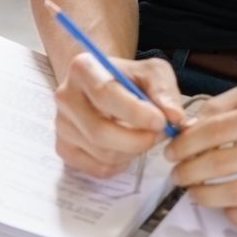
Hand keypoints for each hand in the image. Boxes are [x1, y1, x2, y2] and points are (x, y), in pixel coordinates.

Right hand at [52, 53, 185, 176]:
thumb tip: (175, 118)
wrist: (105, 86)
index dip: (136, 113)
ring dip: (133, 152)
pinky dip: (121, 164)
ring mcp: (61, 124)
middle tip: (159, 135)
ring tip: (144, 137)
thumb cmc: (129, 79)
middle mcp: (65, 96)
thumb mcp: (152, 73)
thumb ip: (165, 91)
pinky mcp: (64, 148)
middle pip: (99, 131)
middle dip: (137, 140)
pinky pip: (98, 168)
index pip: (104, 94)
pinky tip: (127, 148)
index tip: (161, 122)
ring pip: (102, 153)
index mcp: (83, 69)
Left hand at [165, 83, 236, 223]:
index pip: (213, 131)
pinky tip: (224, 204)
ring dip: (203, 195)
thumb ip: (222, 105)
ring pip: (234, 194)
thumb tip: (187, 124)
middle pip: (218, 165)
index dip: (184, 144)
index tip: (171, 151)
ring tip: (194, 191)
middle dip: (187, 172)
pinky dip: (232, 212)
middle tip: (177, 174)